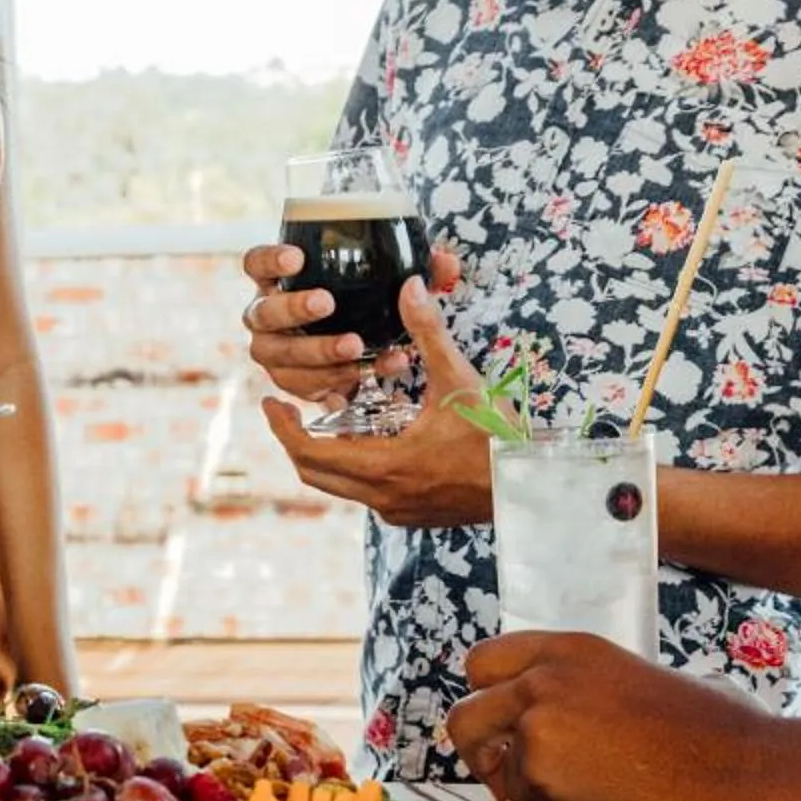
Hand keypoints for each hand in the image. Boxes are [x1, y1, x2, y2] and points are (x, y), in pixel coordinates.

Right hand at [240, 242, 459, 403]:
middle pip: (262, 312)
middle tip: (327, 303)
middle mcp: (266, 317)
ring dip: (317, 351)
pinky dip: (334, 383)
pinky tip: (362, 379)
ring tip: (356, 347)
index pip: (255, 263)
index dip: (269, 260)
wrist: (360, 352)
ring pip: (279, 356)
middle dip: (293, 308)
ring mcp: (274, 353)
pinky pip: (303, 389)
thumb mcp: (393, 284)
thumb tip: (446, 261)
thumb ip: (419, 271)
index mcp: (279, 281)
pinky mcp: (290, 384)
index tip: (298, 257)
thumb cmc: (367, 305)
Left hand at [261, 275, 494, 525]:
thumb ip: (429, 332)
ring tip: (327, 413)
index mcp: (386, 466)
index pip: (309, 453)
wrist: (532, 489)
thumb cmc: (498, 438)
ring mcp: (398, 510)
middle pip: (315, 473)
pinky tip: (371, 435)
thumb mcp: (460, 379)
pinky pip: (366, 492)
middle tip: (284, 408)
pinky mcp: (413, 514)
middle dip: (294, 439)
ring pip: (340, 485)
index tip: (269, 401)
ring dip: (324, 452)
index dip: (281, 427)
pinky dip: (354, 465)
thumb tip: (410, 286)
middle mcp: (384, 497)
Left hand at [443, 632, 783, 800]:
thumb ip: (578, 686)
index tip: (505, 725)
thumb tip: (555, 710)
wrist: (745, 771)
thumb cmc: (711, 729)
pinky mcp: (547, 778)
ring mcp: (539, 728)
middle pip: (463, 719)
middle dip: (483, 753)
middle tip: (518, 776)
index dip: (488, 700)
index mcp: (565, 648)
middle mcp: (541, 680)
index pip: (479, 664)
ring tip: (591, 789)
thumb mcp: (631, 675)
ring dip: (530, 789)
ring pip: (498, 771)